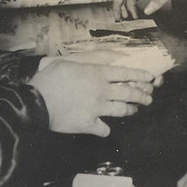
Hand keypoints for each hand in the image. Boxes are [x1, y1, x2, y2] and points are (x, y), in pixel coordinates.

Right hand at [29, 61, 155, 135]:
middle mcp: (101, 90)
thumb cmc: (49, 79)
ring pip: (122, 110)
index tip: (150, 78)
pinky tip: (105, 128)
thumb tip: (102, 57)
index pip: (126, 73)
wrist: (37, 103)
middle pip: (129, 93)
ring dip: (130, 111)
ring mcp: (97, 108)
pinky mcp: (89, 124)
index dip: (140, 76)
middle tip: (148, 98)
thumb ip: (86, 60)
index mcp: (97, 73)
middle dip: (142, 96)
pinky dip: (105, 129)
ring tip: (134, 111)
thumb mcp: (67, 61)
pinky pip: (104, 129)